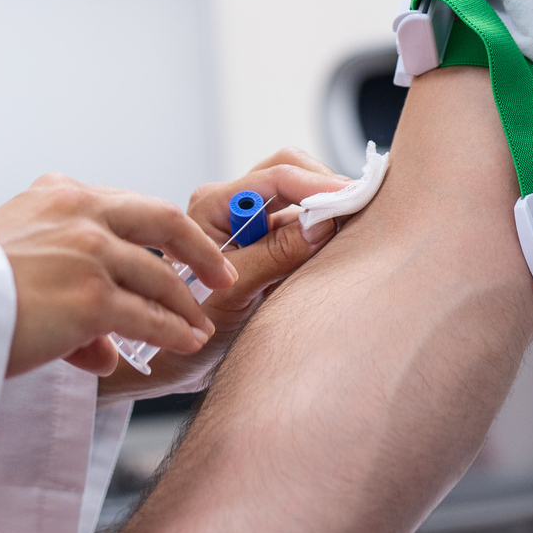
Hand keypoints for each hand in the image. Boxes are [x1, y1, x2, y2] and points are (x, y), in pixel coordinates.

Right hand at [0, 174, 237, 377]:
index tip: (182, 247)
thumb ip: (65, 287)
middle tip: (220, 271)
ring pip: (160, 277)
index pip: (129, 205)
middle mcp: (79, 211)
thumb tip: (104, 346)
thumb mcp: (16, 263)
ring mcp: (88, 252)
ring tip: (200, 324)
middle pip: (163, 220)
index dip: (163, 230)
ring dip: (187, 304)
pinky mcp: (90, 298)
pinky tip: (186, 342)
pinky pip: (149, 317)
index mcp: (58, 193)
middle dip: (199, 248)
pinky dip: (174, 330)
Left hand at [94, 148, 351, 398]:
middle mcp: (231, 206)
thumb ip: (275, 255)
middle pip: (290, 172)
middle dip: (326, 186)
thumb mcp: (233, 294)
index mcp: (213, 205)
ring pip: (300, 199)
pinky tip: (338, 249)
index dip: (318, 184)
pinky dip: (323, 232)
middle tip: (361, 209)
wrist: (171, 360)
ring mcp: (249, 224)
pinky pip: (301, 226)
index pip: (276, 177)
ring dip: (327, 210)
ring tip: (353, 230)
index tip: (353, 199)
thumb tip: (322, 222)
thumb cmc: (184, 327)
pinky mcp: (265, 244)